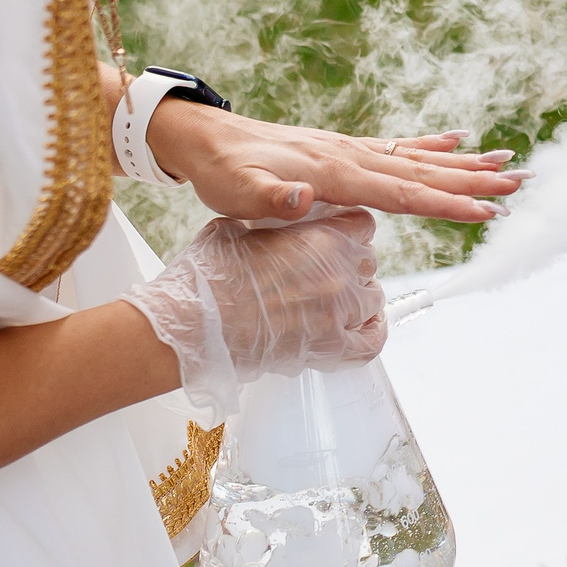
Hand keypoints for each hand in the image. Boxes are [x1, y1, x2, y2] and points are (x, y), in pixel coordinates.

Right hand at [120, 210, 384, 415]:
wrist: (194, 324)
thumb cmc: (208, 277)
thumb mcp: (238, 227)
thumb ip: (271, 221)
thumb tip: (276, 218)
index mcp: (320, 238)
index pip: (362, 224)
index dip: (348, 229)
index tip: (336, 236)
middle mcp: (338, 274)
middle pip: (368, 261)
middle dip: (349, 264)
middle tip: (322, 273)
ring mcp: (338, 313)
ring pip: (373, 299)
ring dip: (357, 298)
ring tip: (333, 302)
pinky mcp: (331, 348)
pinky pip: (372, 342)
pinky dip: (370, 333)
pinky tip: (359, 328)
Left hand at [143, 99, 522, 223]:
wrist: (205, 138)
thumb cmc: (221, 171)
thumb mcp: (236, 192)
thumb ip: (269, 198)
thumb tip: (301, 196)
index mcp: (337, 172)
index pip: (404, 192)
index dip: (447, 204)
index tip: (487, 211)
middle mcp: (354, 156)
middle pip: (426, 172)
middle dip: (475, 180)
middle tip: (521, 182)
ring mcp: (353, 150)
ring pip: (421, 158)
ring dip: (465, 163)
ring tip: (507, 161)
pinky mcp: (345, 149)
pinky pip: (401, 146)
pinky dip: (432, 144)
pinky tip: (457, 139)